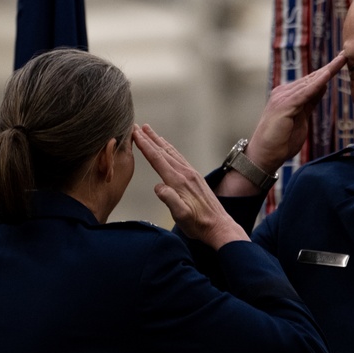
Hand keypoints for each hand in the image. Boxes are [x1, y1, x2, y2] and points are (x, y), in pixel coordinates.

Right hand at [133, 124, 249, 248]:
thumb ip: (170, 200)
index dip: (145, 145)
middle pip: (163, 152)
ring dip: (159, 141)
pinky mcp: (195, 178)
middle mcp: (185, 174)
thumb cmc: (198, 224)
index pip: (158, 159)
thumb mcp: (181, 216)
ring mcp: (191, 174)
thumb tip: (158, 186)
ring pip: (172, 153)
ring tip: (149, 131)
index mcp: (178, 181)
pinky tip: (167, 148)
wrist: (219, 226)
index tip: (134, 133)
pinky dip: (170, 150)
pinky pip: (179, 158)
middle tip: (137, 126)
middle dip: (149, 138)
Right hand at [219, 53, 346, 195]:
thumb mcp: (301, 118)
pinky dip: (317, 83)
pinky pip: (304, 92)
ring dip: (326, 71)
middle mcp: (284, 92)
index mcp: (288, 95)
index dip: (326, 72)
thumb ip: (309, 103)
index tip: (341, 61)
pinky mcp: (284, 105)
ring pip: (309, 82)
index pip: (311, 81)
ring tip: (341, 60)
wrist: (264, 155)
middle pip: (311, 77)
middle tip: (345, 54)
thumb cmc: (281, 141)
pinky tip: (328, 75)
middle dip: (329, 66)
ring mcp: (282, 97)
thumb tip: (322, 87)